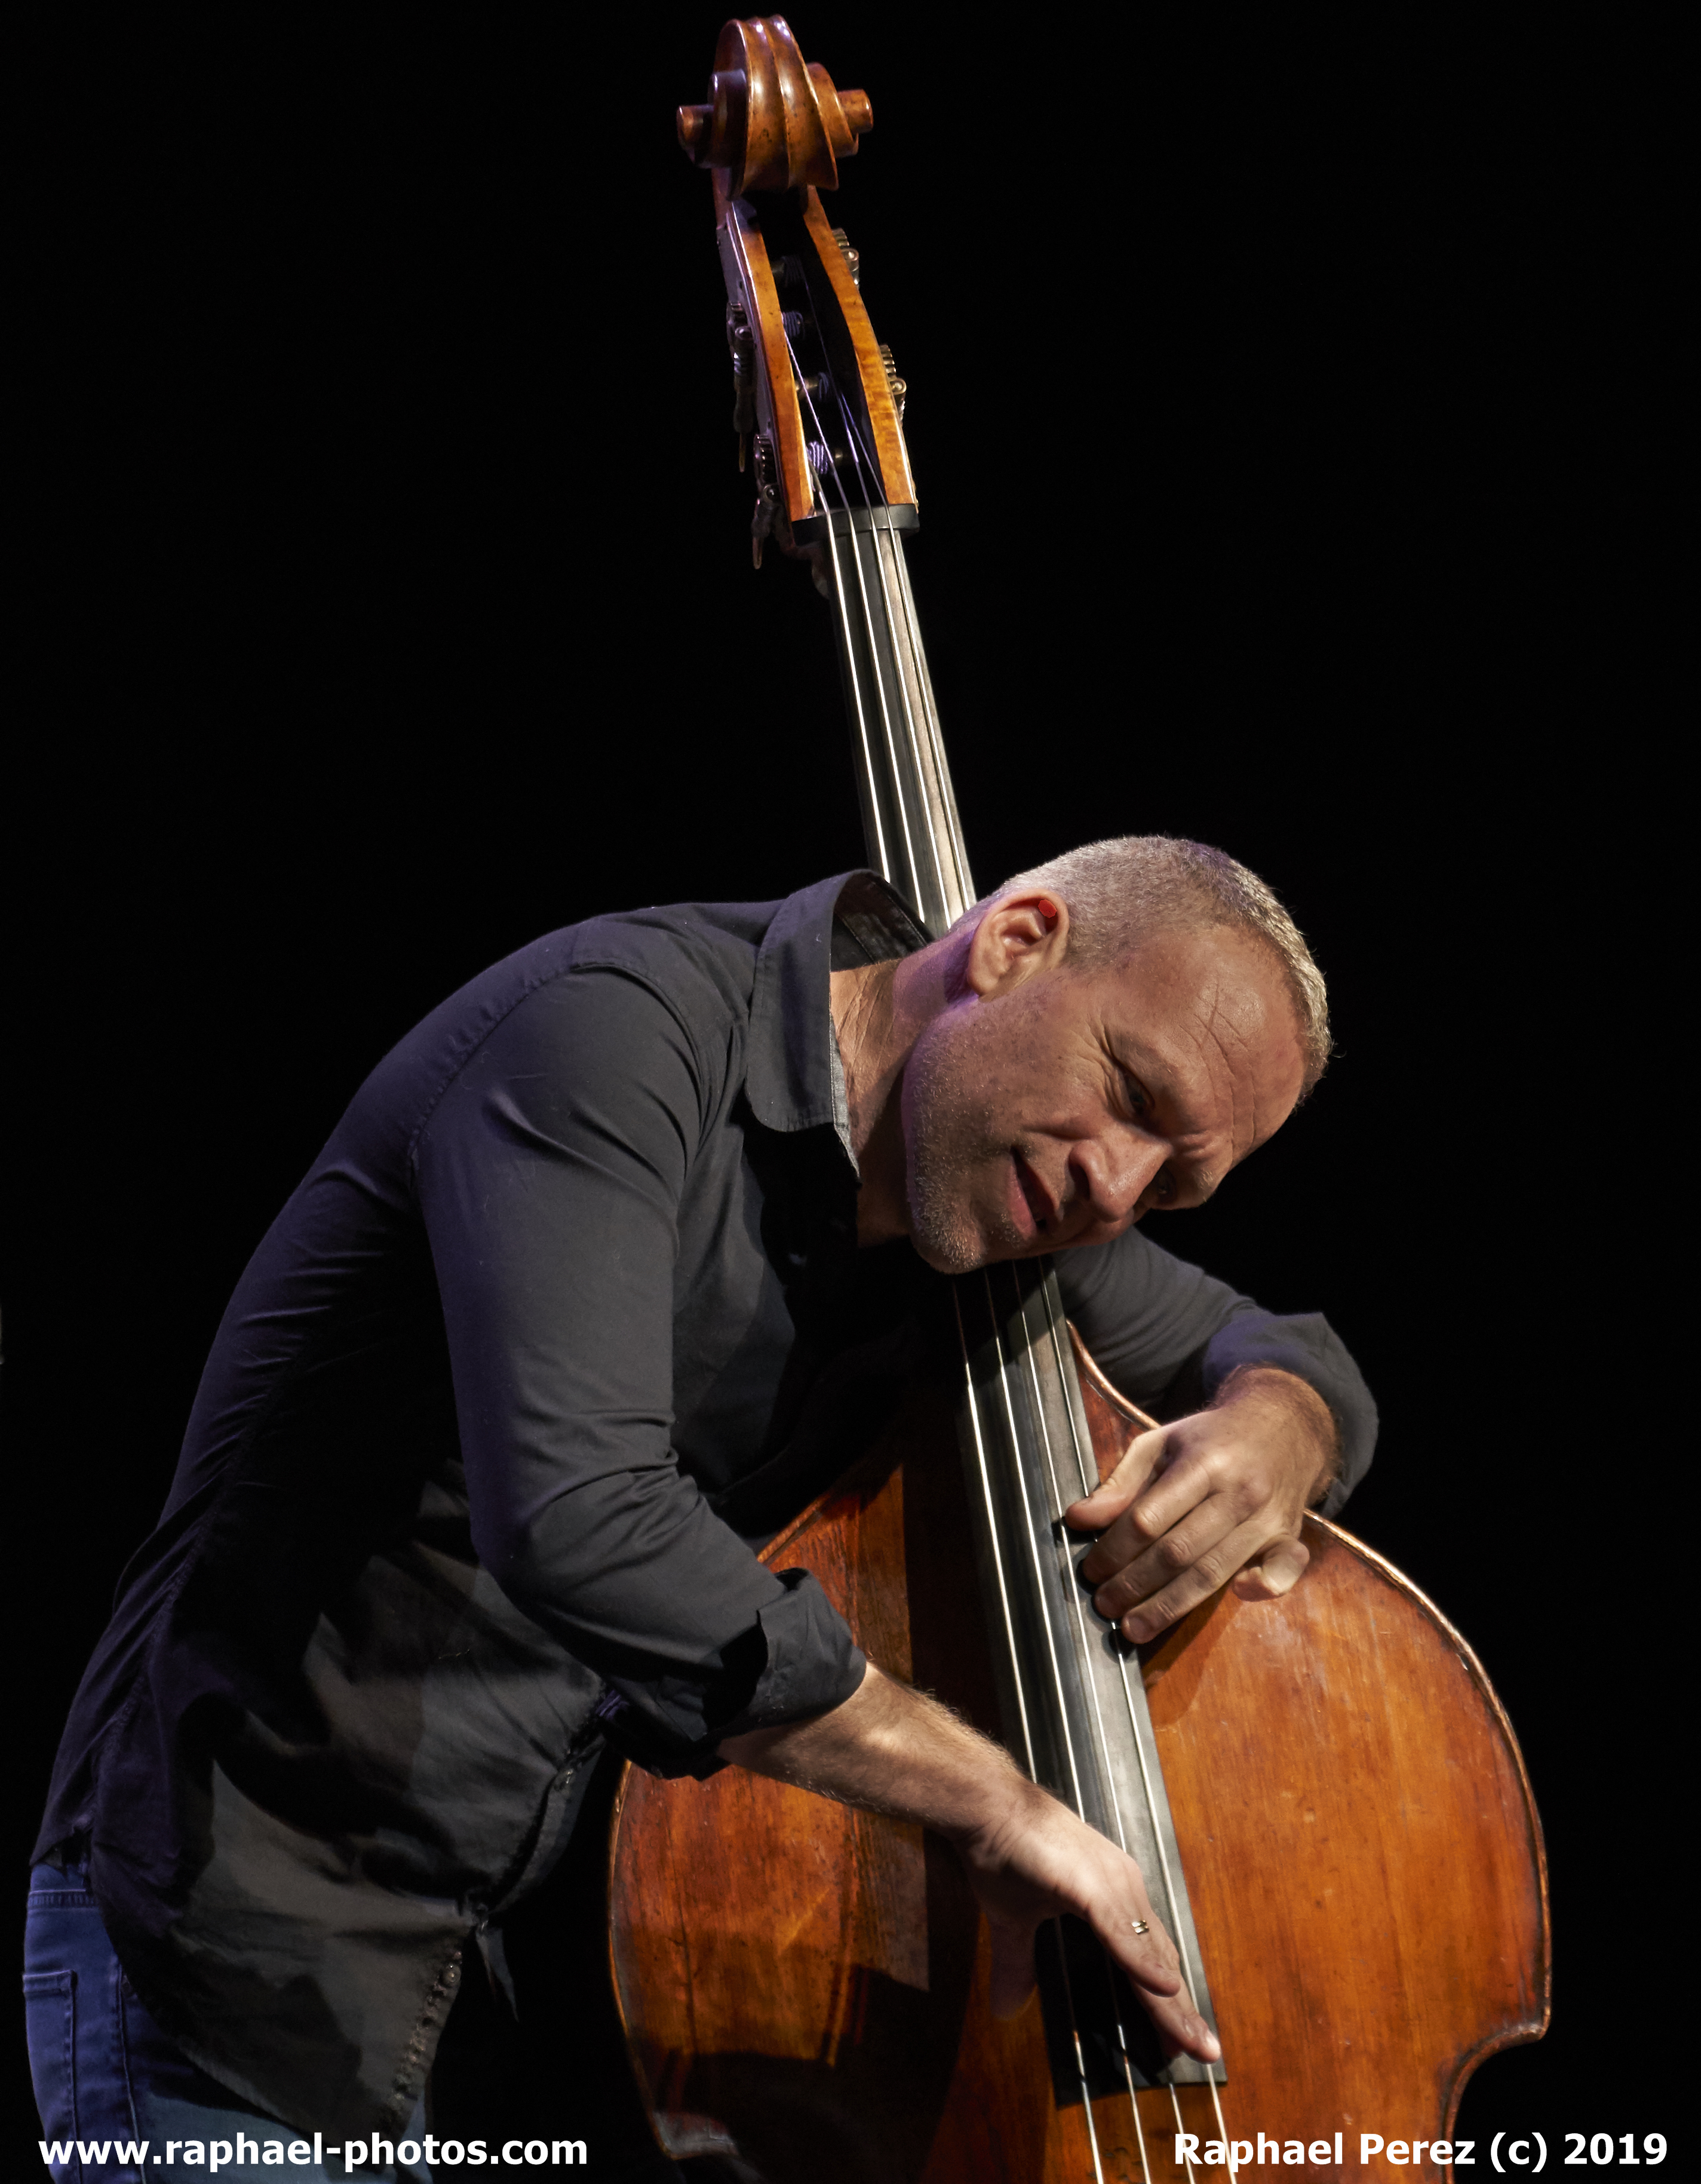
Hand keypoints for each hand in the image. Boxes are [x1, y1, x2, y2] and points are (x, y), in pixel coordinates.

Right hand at [960, 1776, 1219, 2058]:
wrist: (984, 1804)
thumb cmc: (1003, 1851)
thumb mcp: (1013, 1921)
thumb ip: (1018, 1965)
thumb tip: (1007, 2012)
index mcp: (1111, 1895)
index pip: (1149, 1955)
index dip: (1166, 1999)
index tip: (1183, 2038)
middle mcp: (1121, 1886)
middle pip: (1160, 1958)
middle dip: (1181, 2010)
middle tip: (1204, 2051)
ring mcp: (1109, 1882)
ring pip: (1148, 1952)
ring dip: (1172, 2001)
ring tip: (1191, 2040)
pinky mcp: (1087, 1881)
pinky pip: (1120, 1929)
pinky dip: (1142, 1961)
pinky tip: (1163, 1989)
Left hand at [1064, 1367, 1337, 1643]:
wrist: (1281, 1426)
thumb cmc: (1211, 1439)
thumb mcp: (1161, 1443)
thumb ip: (1121, 1482)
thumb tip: (1079, 1519)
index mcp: (1203, 1463)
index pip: (1149, 1518)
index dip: (1115, 1550)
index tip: (1091, 1570)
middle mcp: (1240, 1492)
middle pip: (1178, 1552)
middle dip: (1135, 1585)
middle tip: (1105, 1605)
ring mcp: (1269, 1518)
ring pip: (1214, 1573)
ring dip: (1170, 1606)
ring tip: (1135, 1627)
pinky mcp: (1290, 1537)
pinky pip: (1281, 1574)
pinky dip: (1261, 1589)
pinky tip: (1234, 1597)